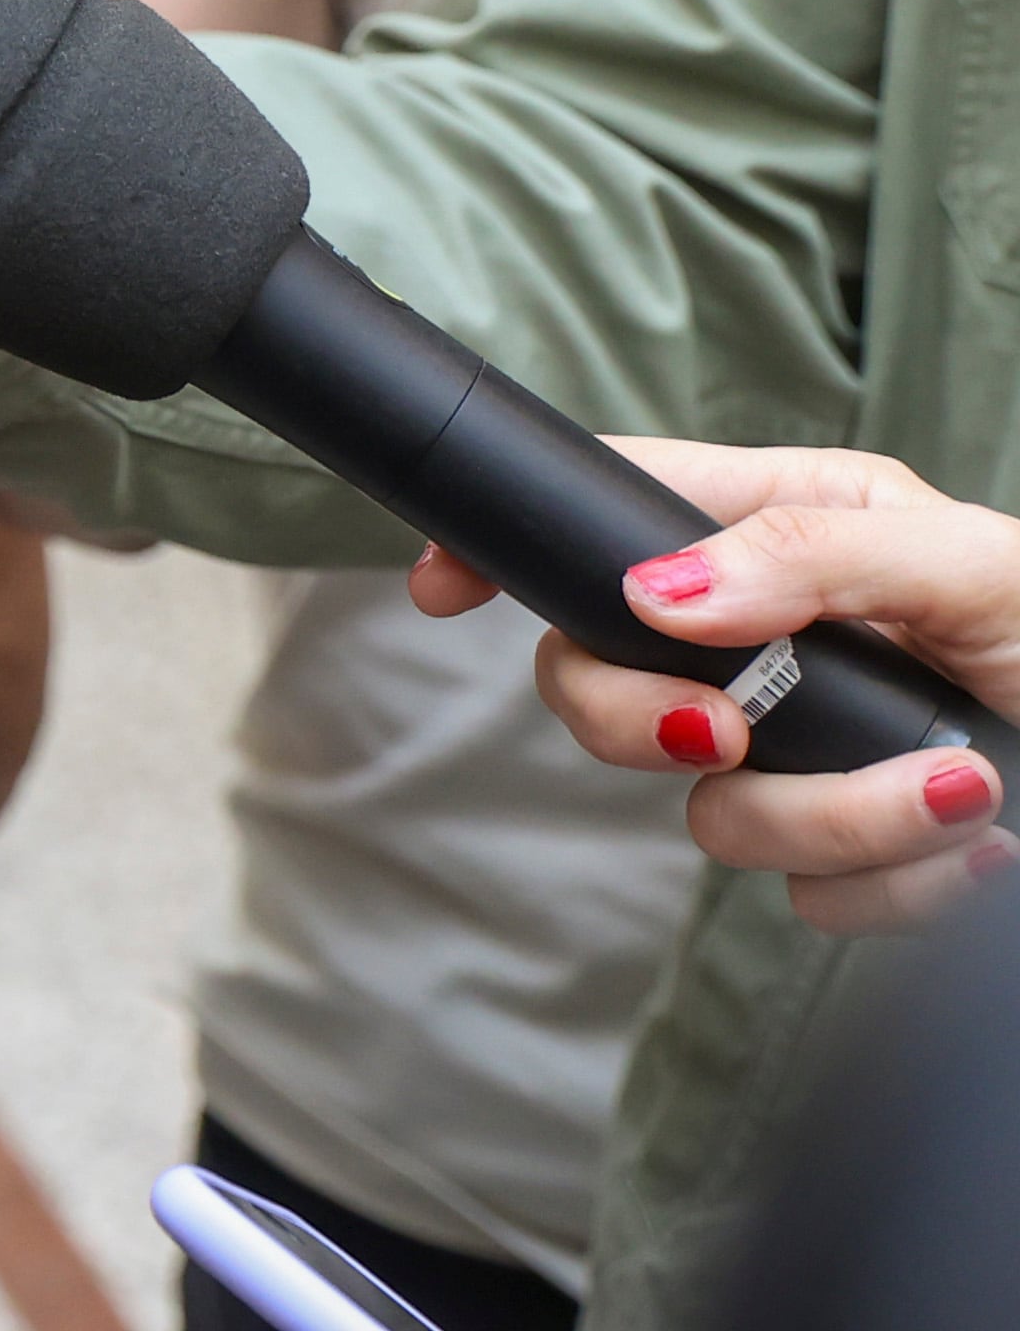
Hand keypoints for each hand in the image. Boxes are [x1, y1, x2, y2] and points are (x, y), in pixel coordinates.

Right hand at [411, 440, 1019, 933]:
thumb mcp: (966, 564)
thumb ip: (802, 558)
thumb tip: (651, 594)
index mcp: (784, 528)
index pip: (599, 513)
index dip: (504, 546)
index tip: (444, 589)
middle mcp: (771, 639)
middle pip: (598, 682)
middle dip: (646, 724)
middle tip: (728, 731)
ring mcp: (802, 752)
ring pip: (708, 811)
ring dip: (837, 822)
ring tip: (962, 800)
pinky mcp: (852, 852)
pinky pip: (804, 897)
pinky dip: (898, 884)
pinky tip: (977, 845)